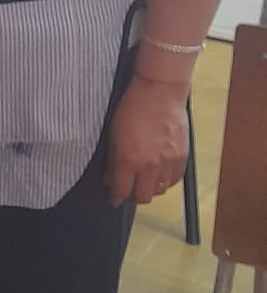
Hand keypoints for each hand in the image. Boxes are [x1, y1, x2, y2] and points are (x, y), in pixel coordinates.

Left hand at [104, 75, 189, 206]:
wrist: (159, 93)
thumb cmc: (131, 107)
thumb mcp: (113, 133)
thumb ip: (113, 159)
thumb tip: (110, 178)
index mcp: (129, 159)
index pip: (122, 191)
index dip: (115, 198)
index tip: (112, 199)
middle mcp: (150, 166)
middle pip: (143, 197)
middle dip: (132, 197)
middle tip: (127, 191)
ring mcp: (168, 163)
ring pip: (160, 191)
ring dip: (150, 189)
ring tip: (142, 181)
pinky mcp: (182, 159)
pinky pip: (174, 181)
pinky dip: (165, 181)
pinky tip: (158, 174)